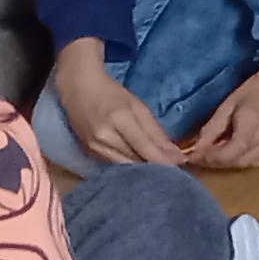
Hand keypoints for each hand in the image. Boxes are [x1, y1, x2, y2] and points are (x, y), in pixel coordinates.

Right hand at [51, 40, 182, 165]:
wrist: (77, 89)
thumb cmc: (111, 94)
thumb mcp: (138, 107)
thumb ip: (156, 132)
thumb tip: (175, 155)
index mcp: (119, 120)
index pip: (145, 148)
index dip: (164, 160)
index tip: (181, 163)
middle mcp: (104, 137)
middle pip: (136, 161)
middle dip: (156, 166)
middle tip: (174, 168)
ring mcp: (93, 147)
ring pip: (125, 167)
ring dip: (142, 170)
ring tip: (159, 169)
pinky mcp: (88, 153)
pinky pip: (113, 166)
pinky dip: (128, 166)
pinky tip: (138, 166)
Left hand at [184, 58, 258, 168]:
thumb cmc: (256, 88)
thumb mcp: (229, 104)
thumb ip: (212, 128)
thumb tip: (196, 148)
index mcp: (251, 125)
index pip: (226, 154)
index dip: (207, 158)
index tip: (192, 156)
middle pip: (236, 162)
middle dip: (217, 161)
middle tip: (202, 154)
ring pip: (248, 164)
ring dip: (231, 161)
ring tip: (218, 151)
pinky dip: (245, 159)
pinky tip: (238, 150)